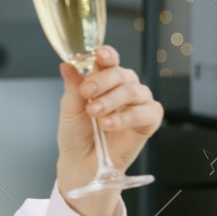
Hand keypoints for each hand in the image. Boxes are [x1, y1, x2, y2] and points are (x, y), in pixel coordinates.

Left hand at [56, 45, 163, 215]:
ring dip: (111, 101)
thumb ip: (73, 86)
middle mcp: (124, 87)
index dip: (107, 55)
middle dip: (102, 82)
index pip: (109, 60)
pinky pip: (145, 112)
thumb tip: (67, 65)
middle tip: (86, 93)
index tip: (100, 55)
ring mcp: (138, 102)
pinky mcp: (149, 120)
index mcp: (104, 79)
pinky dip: (126, 117)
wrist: (82, 161)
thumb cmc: (76, 133)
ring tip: (95, 114)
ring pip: (133, 91)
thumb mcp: (69, 108)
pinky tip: (109, 124)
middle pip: (121, 74)